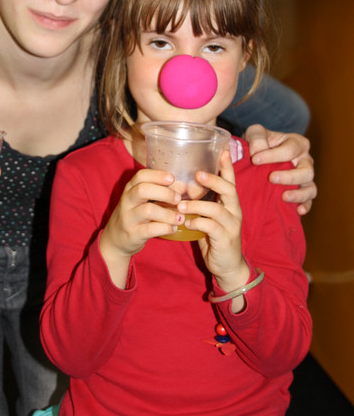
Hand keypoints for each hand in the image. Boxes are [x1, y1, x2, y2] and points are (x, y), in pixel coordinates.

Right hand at [99, 169, 181, 286]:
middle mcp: (127, 201)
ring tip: (180, 217)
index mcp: (130, 189)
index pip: (141, 176)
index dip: (157, 175)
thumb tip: (183, 186)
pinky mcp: (133, 234)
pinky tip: (173, 228)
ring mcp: (128, 218)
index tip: (172, 178)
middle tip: (178, 199)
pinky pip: (150, 230)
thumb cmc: (135, 214)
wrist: (115, 239)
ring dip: (168, 214)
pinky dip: (166, 228)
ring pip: (148, 210)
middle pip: (143, 190)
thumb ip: (157, 191)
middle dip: (165, 193)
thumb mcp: (140, 200)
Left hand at [178, 150, 247, 292]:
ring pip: (217, 209)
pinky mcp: (226, 239)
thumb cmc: (215, 237)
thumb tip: (183, 187)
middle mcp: (235, 210)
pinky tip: (187, 224)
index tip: (221, 150)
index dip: (227, 166)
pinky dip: (198, 223)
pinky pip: (212, 227)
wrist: (227, 266)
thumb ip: (202, 203)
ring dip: (197, 205)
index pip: (230, 180)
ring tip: (180, 206)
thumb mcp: (209, 217)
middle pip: (228, 189)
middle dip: (213, 180)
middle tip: (197, 175)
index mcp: (230, 203)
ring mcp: (232, 225)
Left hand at [244, 125, 316, 214]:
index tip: (255, 160)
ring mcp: (306, 177)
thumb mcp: (255, 133)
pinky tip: (298, 210)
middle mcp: (305, 160)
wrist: (259, 156)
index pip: (289, 150)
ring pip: (310, 187)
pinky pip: (309, 200)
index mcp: (296, 143)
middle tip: (271, 178)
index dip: (272, 155)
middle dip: (289, 176)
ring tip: (284, 197)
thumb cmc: (259, 143)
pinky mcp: (303, 191)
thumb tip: (258, 152)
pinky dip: (305, 205)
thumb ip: (257, 138)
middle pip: (306, 170)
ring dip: (298, 194)